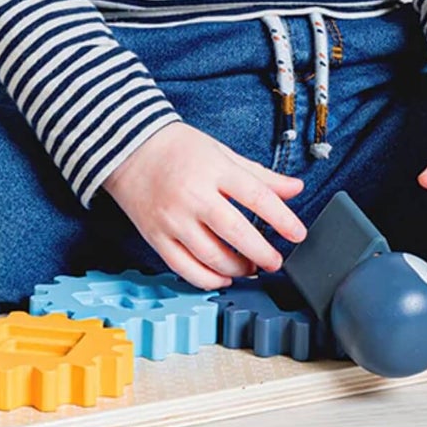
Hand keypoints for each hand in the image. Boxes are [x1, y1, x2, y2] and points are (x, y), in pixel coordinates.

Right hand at [100, 123, 306, 289]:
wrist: (128, 146)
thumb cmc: (178, 148)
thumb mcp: (223, 152)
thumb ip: (260, 175)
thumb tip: (295, 188)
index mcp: (214, 169)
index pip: (257, 197)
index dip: (282, 219)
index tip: (297, 234)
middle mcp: (193, 195)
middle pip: (236, 233)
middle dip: (262, 253)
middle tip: (276, 261)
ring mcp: (173, 219)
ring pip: (212, 257)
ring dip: (237, 269)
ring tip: (250, 268)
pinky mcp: (156, 237)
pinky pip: (185, 269)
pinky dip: (208, 280)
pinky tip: (222, 277)